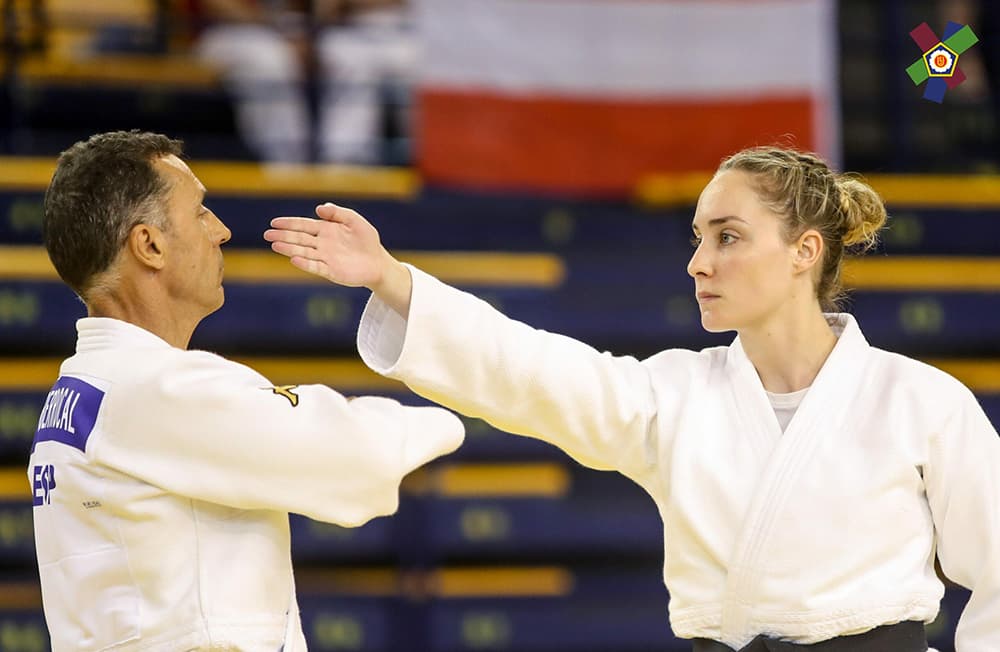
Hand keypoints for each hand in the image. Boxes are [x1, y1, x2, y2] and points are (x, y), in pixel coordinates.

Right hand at [264, 202, 412, 315]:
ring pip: (303, 252)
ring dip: (289, 249)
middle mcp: (322, 244)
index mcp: (326, 230)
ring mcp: (325, 258)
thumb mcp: (354, 221)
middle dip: (283, 236)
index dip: (289, 223)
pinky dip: (305, 263)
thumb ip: (338, 213)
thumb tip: (319, 208)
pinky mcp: (330, 271)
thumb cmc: (367, 241)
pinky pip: (315, 266)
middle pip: (299, 238)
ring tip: (275, 245)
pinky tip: (294, 259)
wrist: (378, 263)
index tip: (274, 222)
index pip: (303, 225)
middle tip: (267, 234)